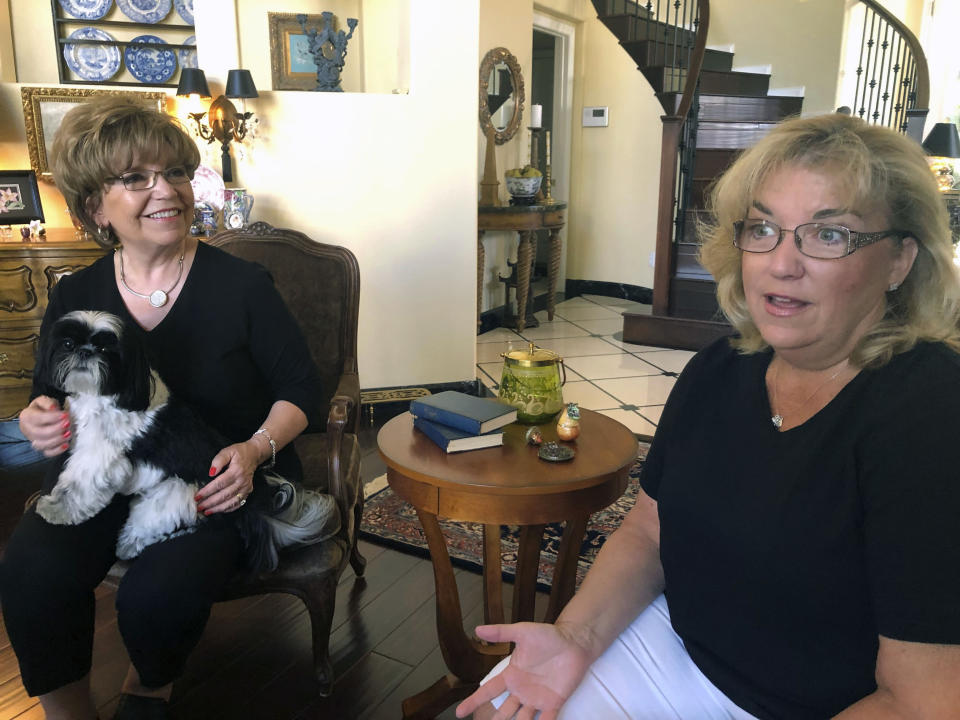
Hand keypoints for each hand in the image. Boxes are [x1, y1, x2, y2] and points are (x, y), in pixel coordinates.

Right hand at [18, 395, 69, 456]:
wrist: (40, 415)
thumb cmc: (43, 408)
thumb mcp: (44, 400)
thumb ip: (48, 403)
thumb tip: (53, 408)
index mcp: (26, 417)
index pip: (37, 419)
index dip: (52, 418)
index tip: (65, 414)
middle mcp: (27, 430)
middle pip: (40, 433)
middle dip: (56, 429)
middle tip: (68, 423)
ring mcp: (34, 440)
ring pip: (42, 445)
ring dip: (57, 440)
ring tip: (69, 433)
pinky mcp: (42, 448)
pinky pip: (47, 453)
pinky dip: (57, 451)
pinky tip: (66, 444)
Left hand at [195, 440, 259, 514]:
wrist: (254, 455)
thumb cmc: (239, 452)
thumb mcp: (227, 451)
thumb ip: (218, 460)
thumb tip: (211, 473)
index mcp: (236, 471)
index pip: (219, 484)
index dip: (207, 491)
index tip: (197, 496)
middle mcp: (242, 481)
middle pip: (224, 495)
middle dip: (210, 502)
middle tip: (199, 507)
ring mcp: (246, 488)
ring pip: (231, 502)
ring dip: (218, 508)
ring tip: (207, 511)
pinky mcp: (248, 492)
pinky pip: (238, 504)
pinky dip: (228, 509)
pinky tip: (219, 510)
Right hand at [455, 621, 594, 719]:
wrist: (574, 642)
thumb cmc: (548, 636)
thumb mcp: (522, 632)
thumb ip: (500, 632)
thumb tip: (477, 629)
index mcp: (512, 676)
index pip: (488, 691)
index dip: (474, 701)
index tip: (459, 712)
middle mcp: (521, 691)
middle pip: (503, 712)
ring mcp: (537, 699)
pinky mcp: (554, 703)